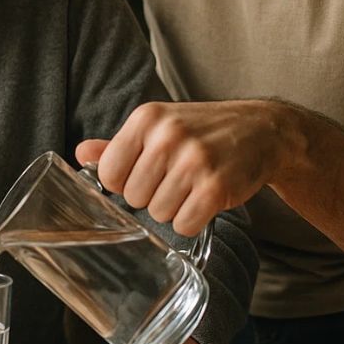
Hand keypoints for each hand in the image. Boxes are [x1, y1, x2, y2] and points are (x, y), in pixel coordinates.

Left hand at [78, 100, 297, 236]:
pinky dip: (193, 220)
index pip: (109, 173)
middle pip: (133, 198)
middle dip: (151, 197)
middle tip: (176, 180)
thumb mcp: (159, 126)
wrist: (262, 131)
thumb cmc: (203, 131)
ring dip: (174, 209)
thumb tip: (81, 154)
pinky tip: (205, 200)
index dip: (124, 183)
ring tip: (192, 187)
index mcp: (147, 119)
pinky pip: (184, 224)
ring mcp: (194, 161)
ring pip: (158, 213)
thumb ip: (118, 145)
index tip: (145, 175)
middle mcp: (168, 136)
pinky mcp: (216, 187)